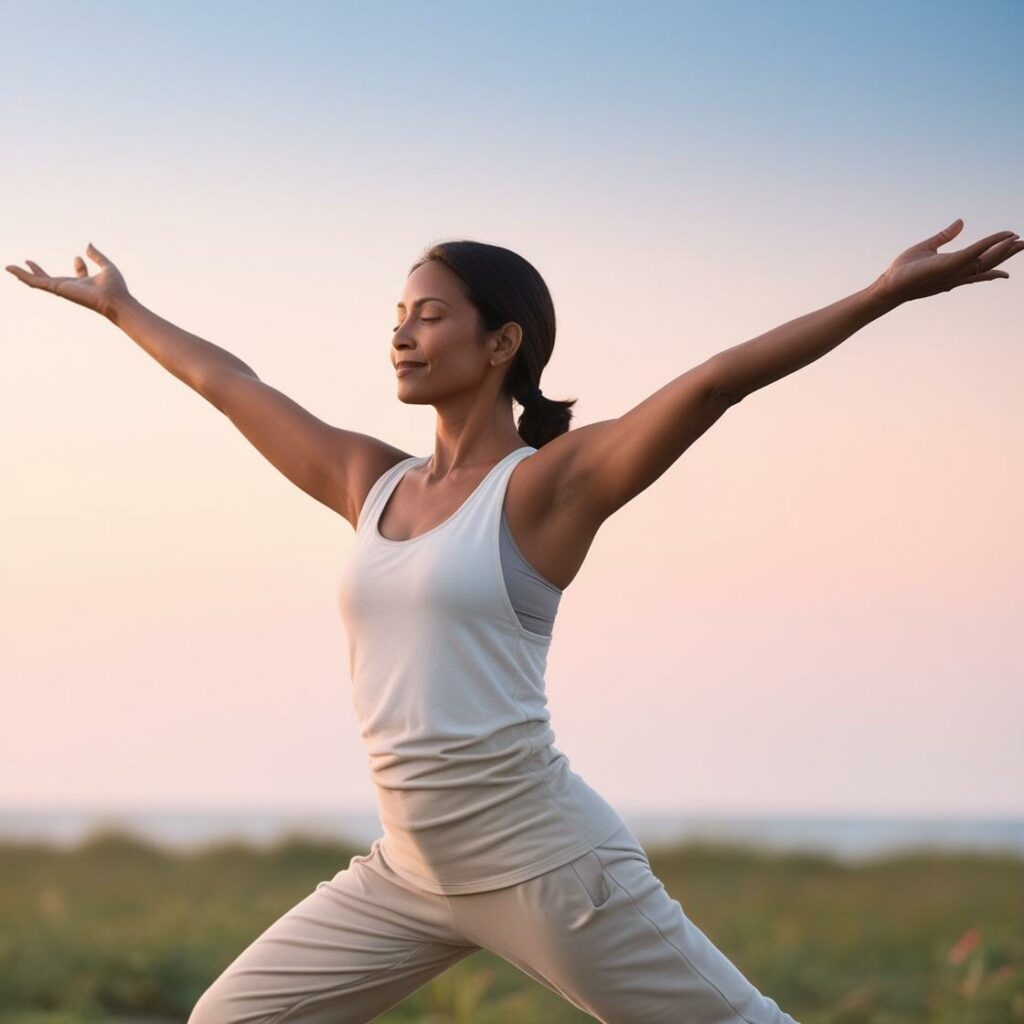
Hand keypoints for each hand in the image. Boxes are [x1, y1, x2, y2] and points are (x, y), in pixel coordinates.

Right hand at [5, 242, 131, 318]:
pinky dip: (23, 275)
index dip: (79, 266)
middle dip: (39, 272)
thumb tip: (88, 244)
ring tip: (10, 268)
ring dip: (24, 275)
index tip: (79, 257)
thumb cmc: (116, 288)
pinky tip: (11, 269)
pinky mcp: (57, 288)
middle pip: (52, 279)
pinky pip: (36, 281)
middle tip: (28, 262)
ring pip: (39, 282)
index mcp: (86, 284)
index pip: (79, 274)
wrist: (115, 299)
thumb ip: (97, 256)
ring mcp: (63, 289)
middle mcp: (73, 288)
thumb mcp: (106, 266)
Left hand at [873, 219, 1021, 304]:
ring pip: (987, 259)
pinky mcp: (950, 264)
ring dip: (1005, 249)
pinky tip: (1006, 236)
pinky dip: (992, 243)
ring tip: (1021, 240)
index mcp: (952, 270)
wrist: (888, 285)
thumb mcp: (927, 248)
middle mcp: (957, 274)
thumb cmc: (903, 270)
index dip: (995, 266)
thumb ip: (945, 236)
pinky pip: (976, 251)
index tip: (1008, 266)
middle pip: (988, 264)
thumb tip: (961, 222)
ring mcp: (955, 270)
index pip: (979, 269)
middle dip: (1007, 255)